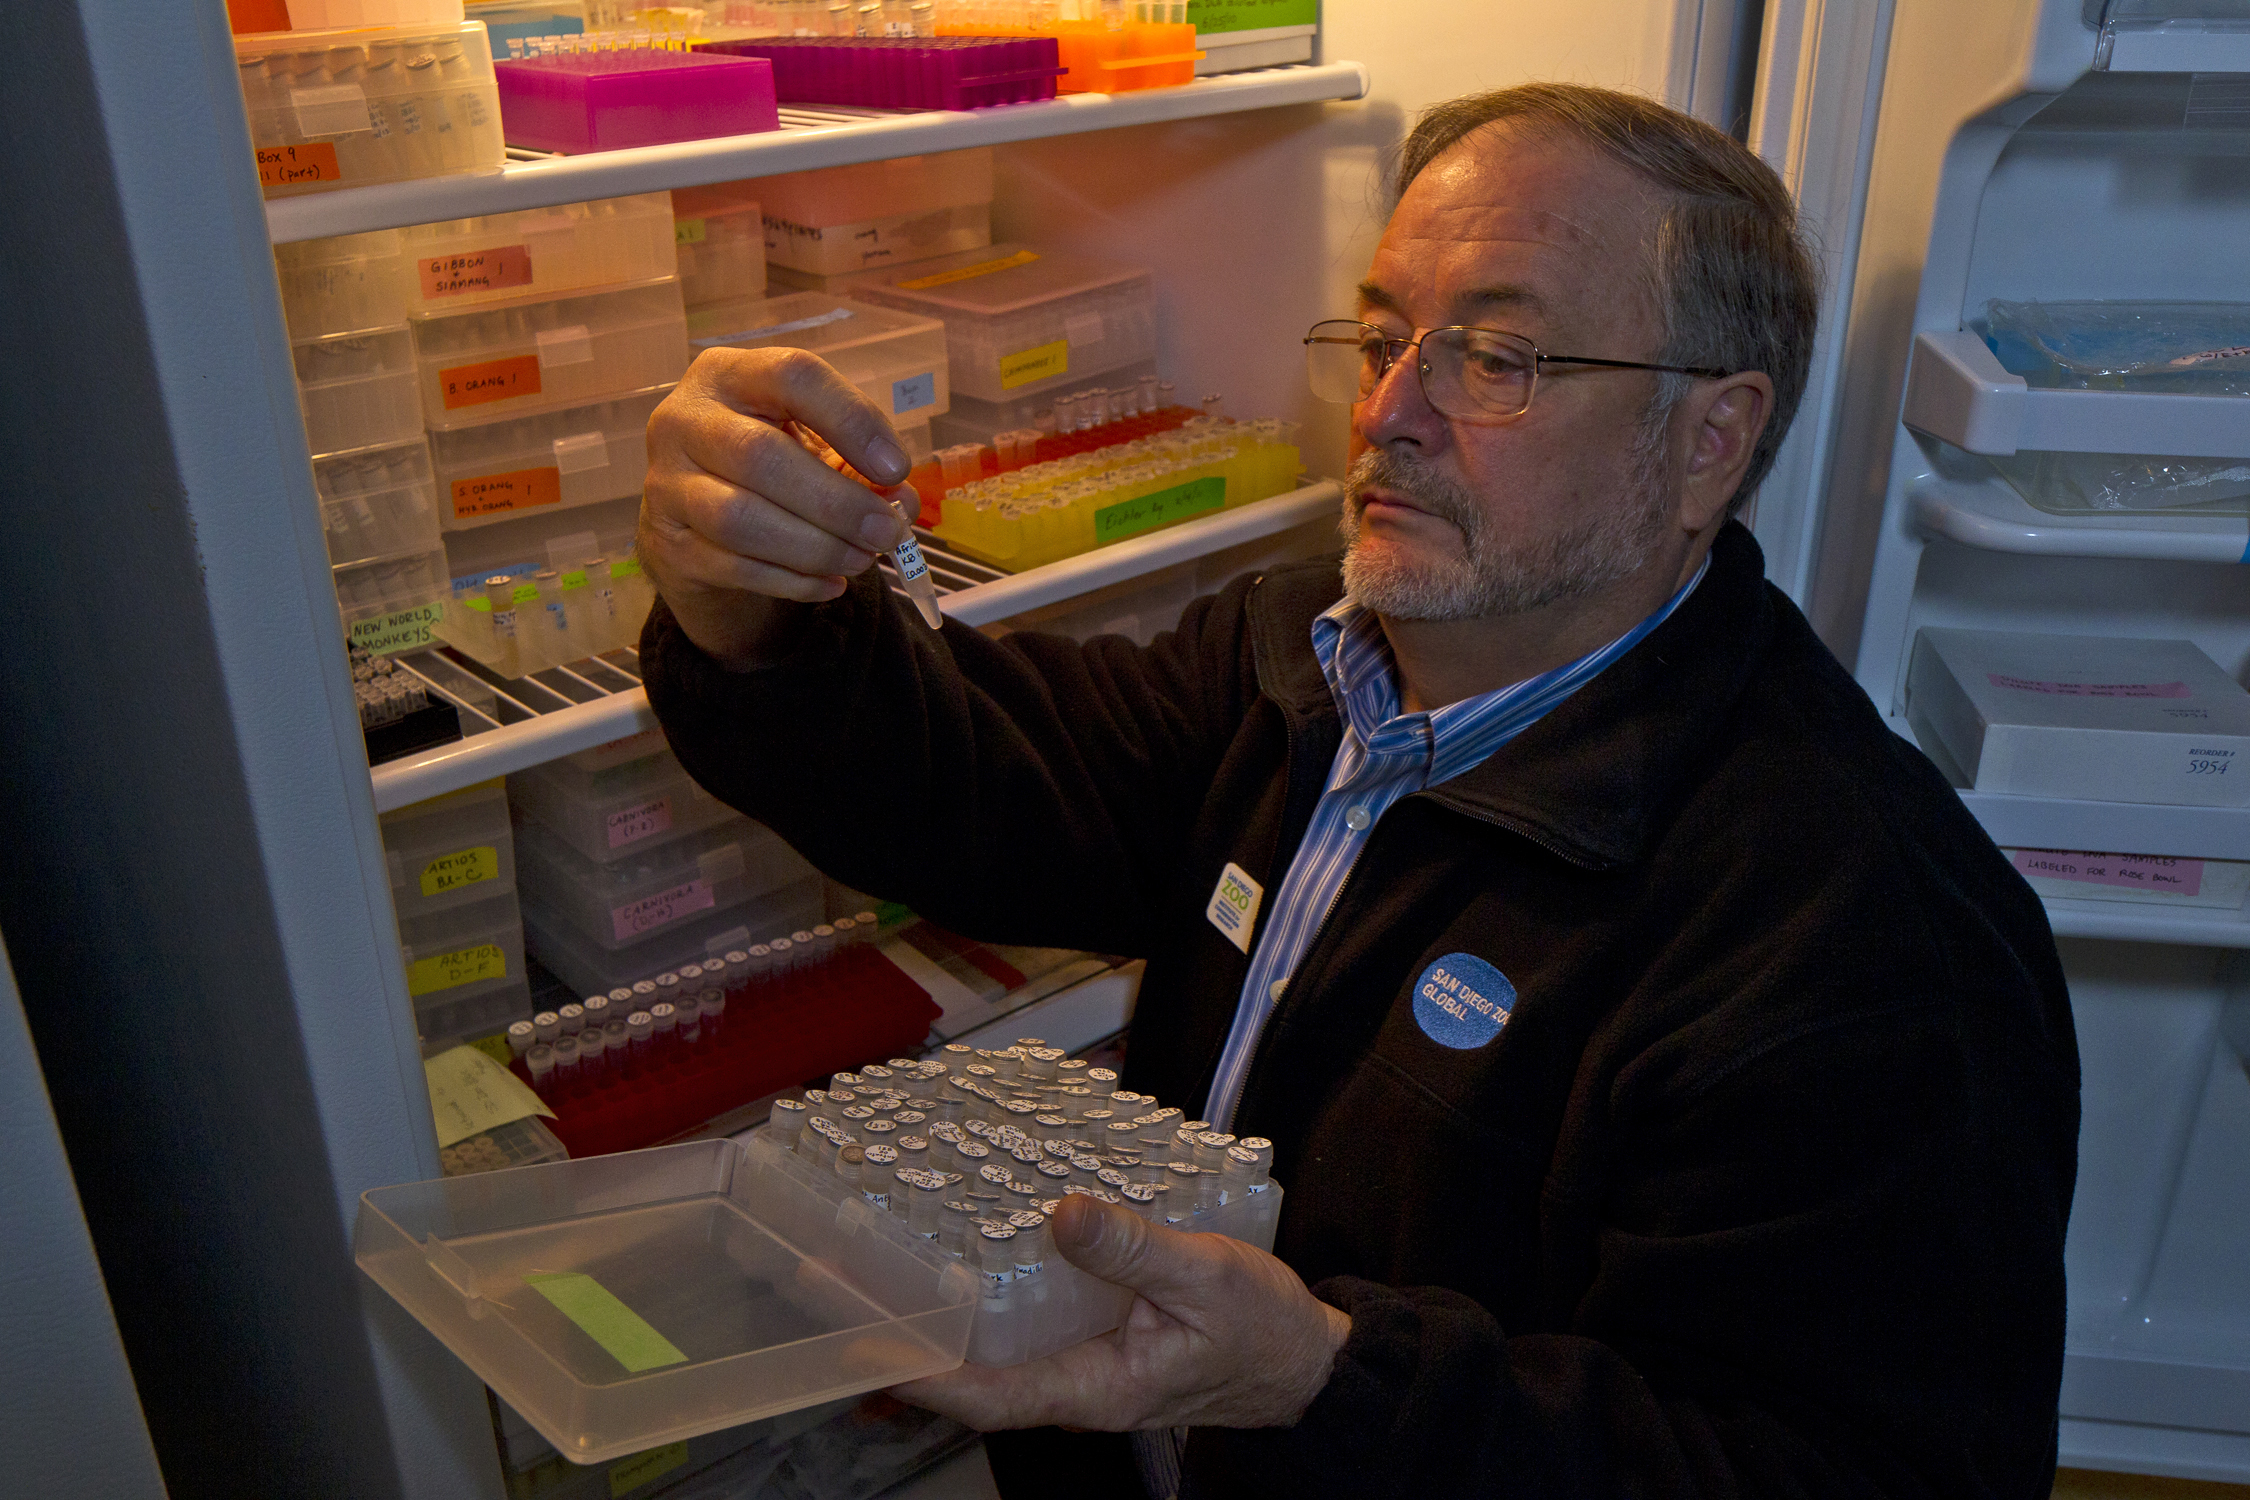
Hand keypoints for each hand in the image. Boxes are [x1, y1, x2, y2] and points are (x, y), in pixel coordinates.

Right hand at [638, 346, 917, 669]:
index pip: (793, 377)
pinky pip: (733, 568)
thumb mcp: (811, 443)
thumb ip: (858, 463)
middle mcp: (684, 420)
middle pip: (760, 457)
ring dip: (814, 547)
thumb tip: (900, 500)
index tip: (896, 467)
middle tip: (887, 531)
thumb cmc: (767, 461)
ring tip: (862, 559)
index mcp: (729, 374)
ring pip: (738, 520)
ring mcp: (666, 483)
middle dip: (837, 502)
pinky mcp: (668, 542)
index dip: (851, 420)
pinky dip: (792, 582)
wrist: (693, 512)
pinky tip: (831, 584)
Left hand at [890, 1194, 1350, 1431]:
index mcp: (1096, 1385)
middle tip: (834, 1276)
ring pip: (991, 1343)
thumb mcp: (1206, 1276)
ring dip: (935, 1308)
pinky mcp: (1093, 1333)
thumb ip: (1135, 1249)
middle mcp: (1075, 1380)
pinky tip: (961, 1246)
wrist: (1308, 1356)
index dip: (919, 1370)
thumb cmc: (1264, 1329)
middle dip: (903, 1331)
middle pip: (970, 1369)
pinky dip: (985, 1287)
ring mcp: (1081, 1358)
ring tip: (874, 1257)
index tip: (861, 1341)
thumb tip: (1064, 1213)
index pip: (988, 1394)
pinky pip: (1025, 1319)